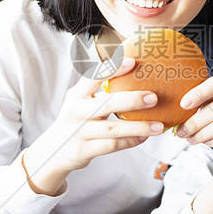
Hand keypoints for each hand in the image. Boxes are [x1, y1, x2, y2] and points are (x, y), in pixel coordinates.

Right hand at [24, 57, 163, 194]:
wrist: (53, 152)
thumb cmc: (76, 120)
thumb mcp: (80, 101)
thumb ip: (99, 89)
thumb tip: (133, 67)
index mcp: (76, 95)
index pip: (93, 76)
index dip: (112, 68)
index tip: (132, 62)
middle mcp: (76, 111)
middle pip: (106, 104)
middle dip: (132, 99)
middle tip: (154, 97)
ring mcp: (79, 132)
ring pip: (113, 129)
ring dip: (139, 127)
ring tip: (159, 126)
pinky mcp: (83, 151)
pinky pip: (112, 146)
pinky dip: (130, 141)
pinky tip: (145, 137)